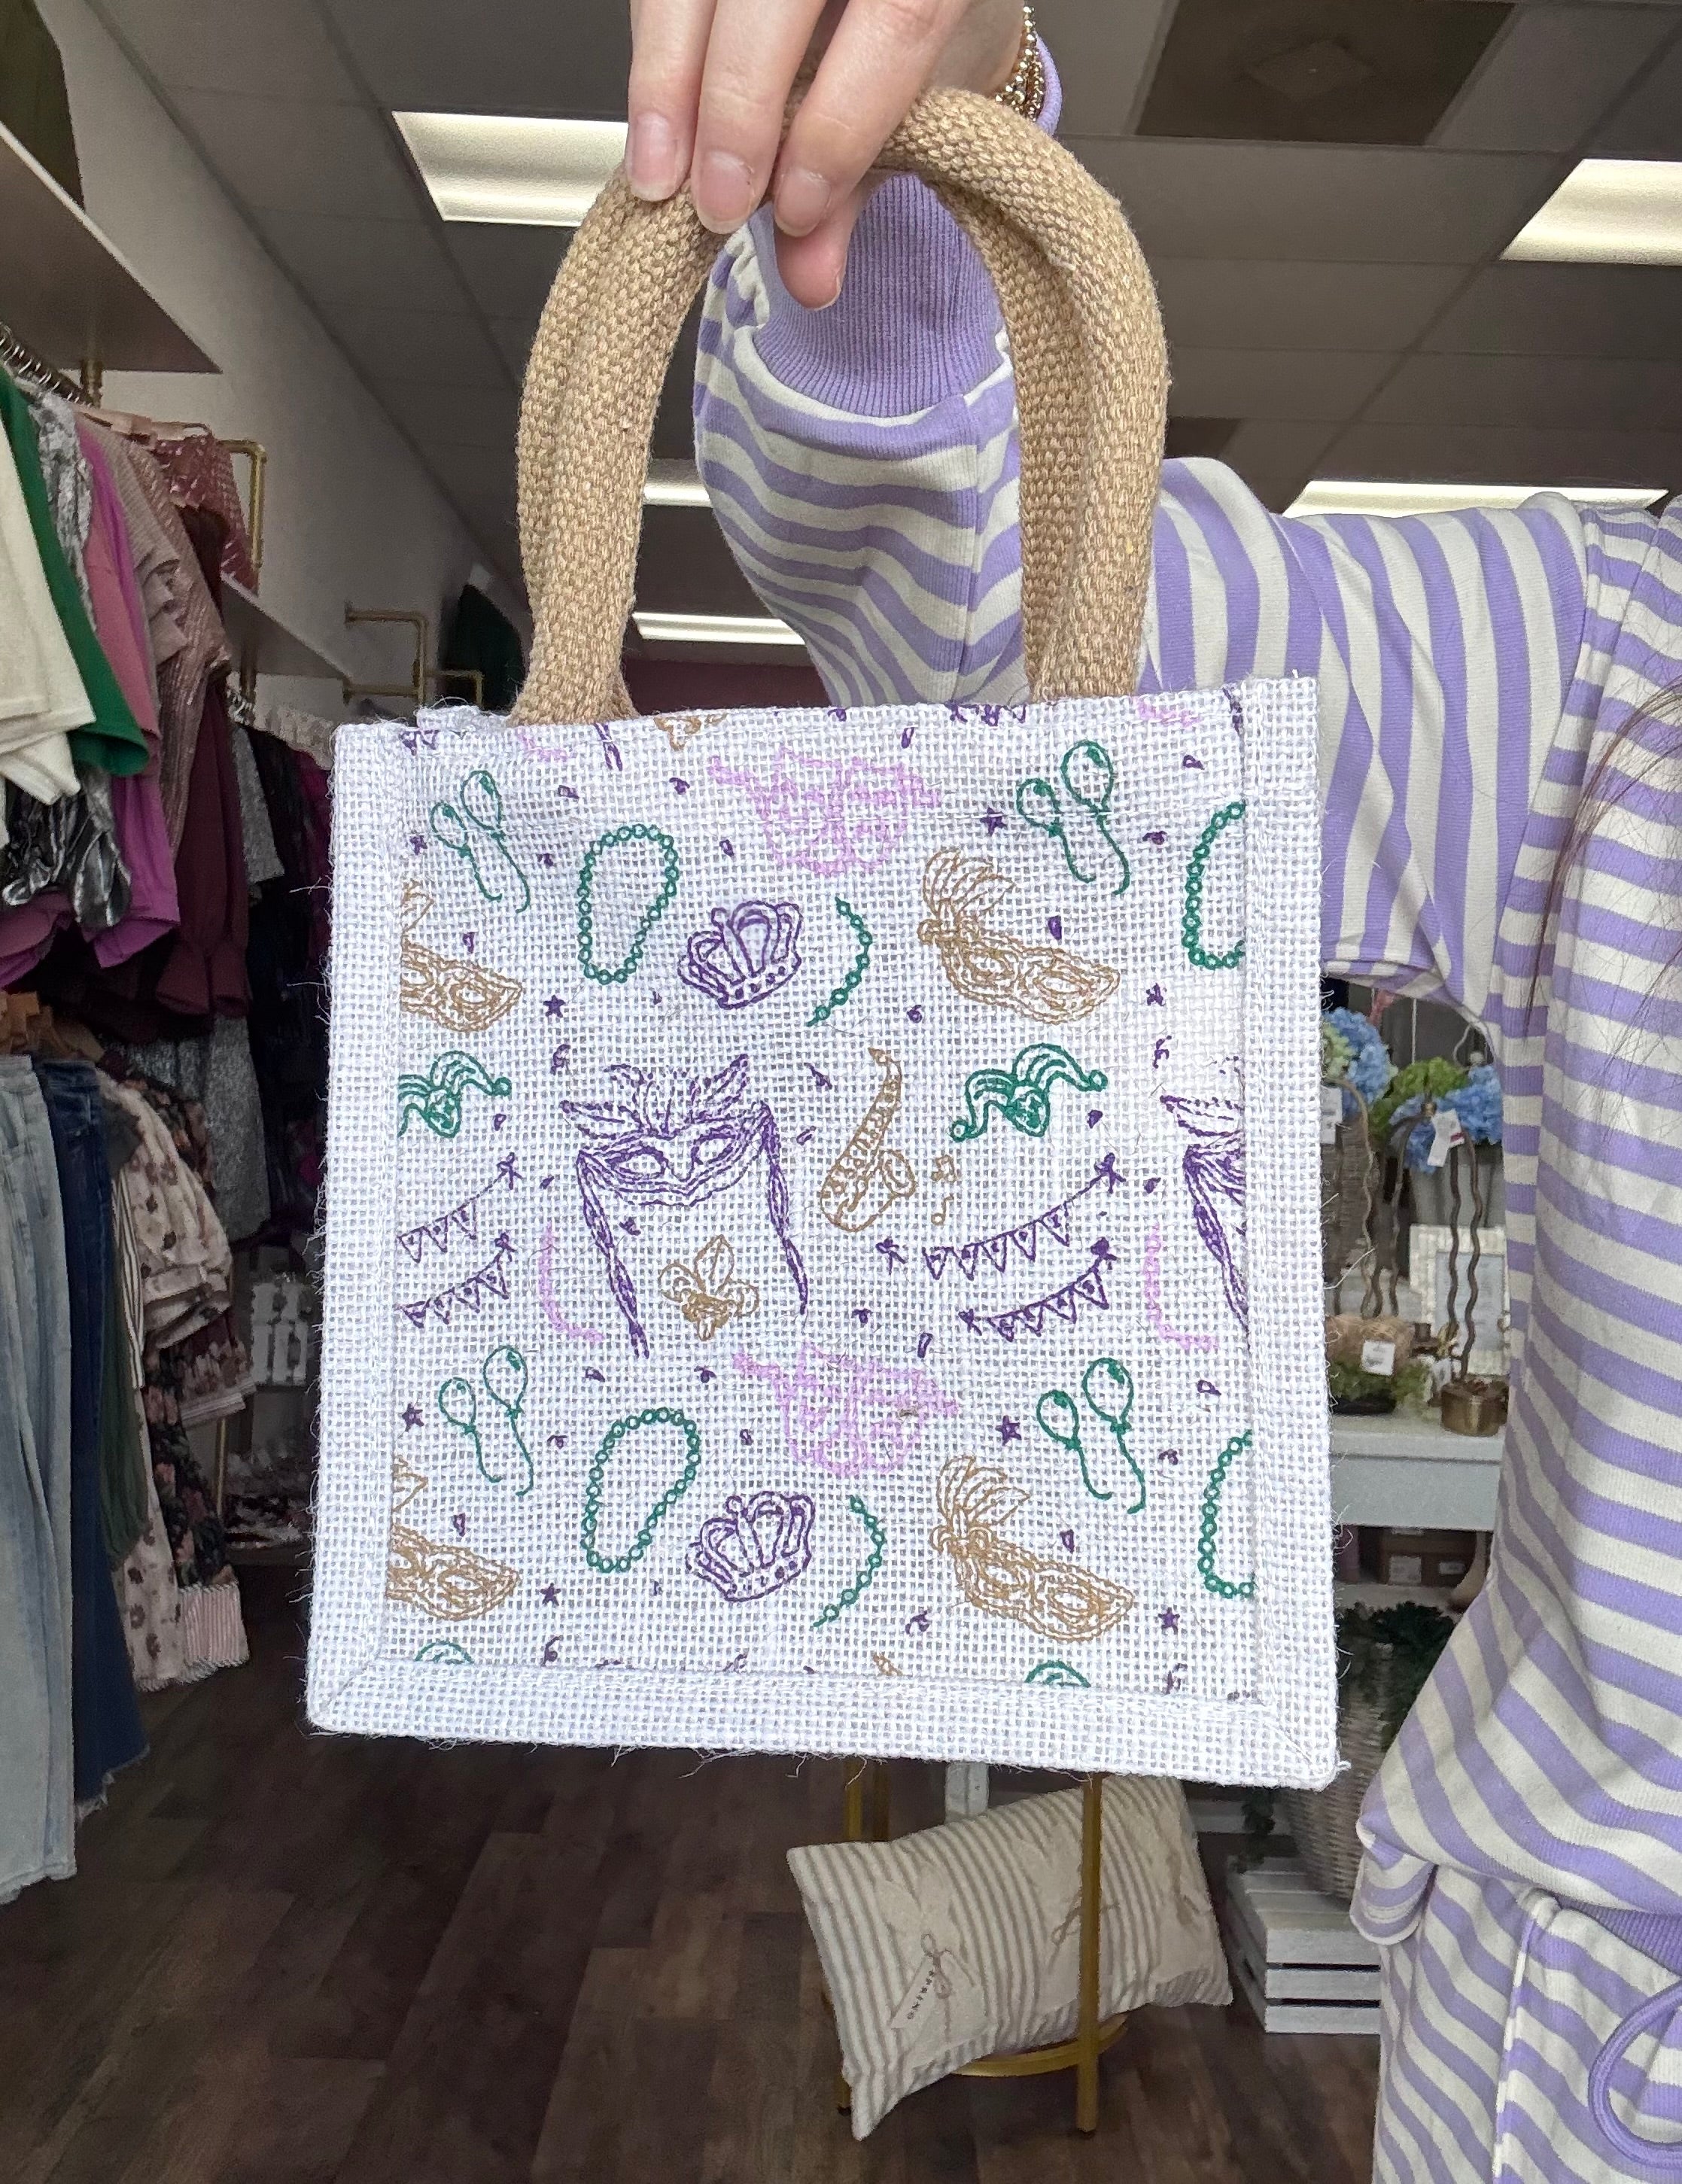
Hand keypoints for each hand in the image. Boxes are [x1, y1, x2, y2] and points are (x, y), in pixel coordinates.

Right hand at [626, 0, 1023, 305]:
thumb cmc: (920, 19)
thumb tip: (810, 274)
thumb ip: (861, 181)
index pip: (895, 23)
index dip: (839, 125)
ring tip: (659, 173)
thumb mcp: (916, 101)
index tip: (797, 207)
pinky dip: (653, 52)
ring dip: (666, 80)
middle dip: (736, 109)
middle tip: (716, 203)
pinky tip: (656, 121)